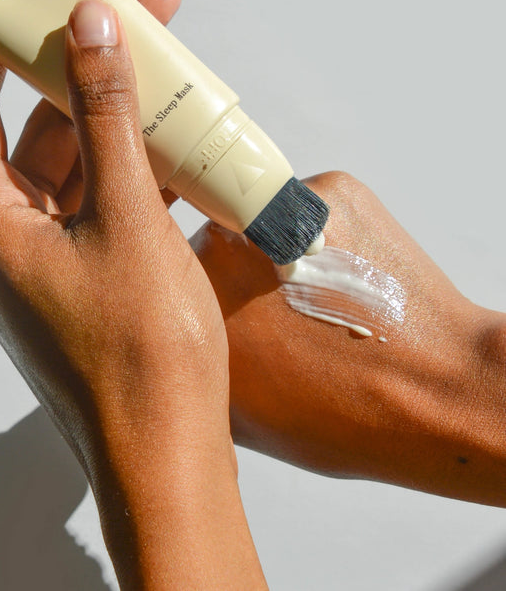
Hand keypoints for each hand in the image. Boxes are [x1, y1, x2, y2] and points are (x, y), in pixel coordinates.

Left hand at [0, 0, 265, 588]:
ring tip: (167, 77)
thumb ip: (106, 116)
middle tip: (129, 20)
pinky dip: (134, 175)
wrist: (165, 450)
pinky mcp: (84, 281)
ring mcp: (47, 262)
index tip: (22, 0)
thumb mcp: (127, 214)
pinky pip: (102, 208)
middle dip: (82, 75)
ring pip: (78, 170)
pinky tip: (181, 152)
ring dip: (118, 125)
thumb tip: (91, 28)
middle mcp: (6, 239)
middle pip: (36, 132)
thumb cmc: (141, 347)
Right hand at [192, 171, 505, 505]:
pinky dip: (315, 239)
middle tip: (265, 309)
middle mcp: (232, 244)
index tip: (208, 311)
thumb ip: (191, 362)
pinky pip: (304, 209)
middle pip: (211, 245)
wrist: (438, 393)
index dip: (186, 296)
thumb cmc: (343, 415)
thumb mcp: (237, 413)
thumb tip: (181, 337)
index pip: (167, 276)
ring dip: (271, 252)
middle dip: (231, 273)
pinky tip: (338, 278)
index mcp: (200, 298)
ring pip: (258, 224)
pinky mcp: (332, 191)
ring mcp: (283, 210)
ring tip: (309, 297)